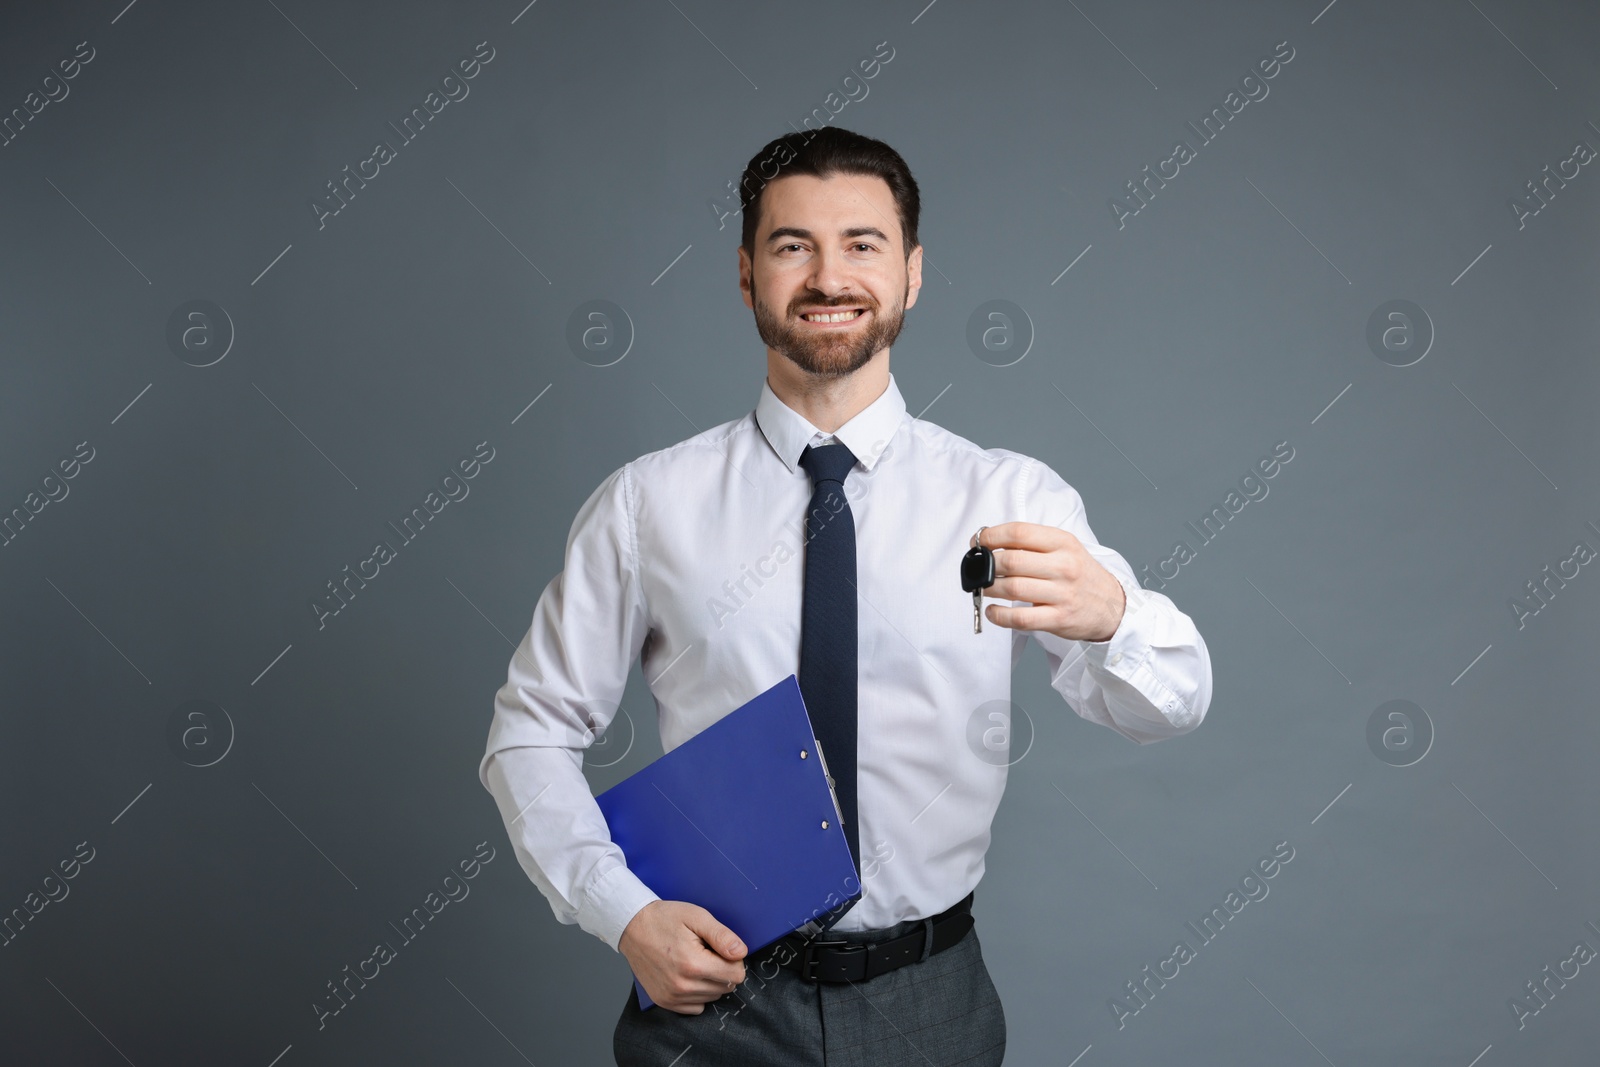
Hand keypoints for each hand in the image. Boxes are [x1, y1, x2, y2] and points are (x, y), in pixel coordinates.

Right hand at [617, 900, 747, 1013]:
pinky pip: (696, 1007)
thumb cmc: (664, 919)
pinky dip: (697, 993)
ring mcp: (672, 997)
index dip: (734, 959)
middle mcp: (683, 986)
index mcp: (694, 964)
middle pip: (726, 987)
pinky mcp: (665, 1001)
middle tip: (704, 951)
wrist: (632, 926)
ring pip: (712, 997)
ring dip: (710, 981)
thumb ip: (722, 936)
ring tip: (693, 960)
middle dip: (722, 969)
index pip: (736, 975)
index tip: (720, 948)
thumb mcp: (697, 917)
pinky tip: (687, 975)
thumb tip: (741, 952)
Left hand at [970, 521, 1126, 641]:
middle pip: (1011, 561)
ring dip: (989, 588)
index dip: (991, 536)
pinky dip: (999, 616)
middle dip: (987, 565)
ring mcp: (1062, 594)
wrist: (1112, 606)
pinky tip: (993, 611)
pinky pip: (1020, 618)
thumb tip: (991, 543)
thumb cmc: (1080, 575)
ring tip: (984, 588)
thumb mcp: (1065, 549)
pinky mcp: (1058, 619)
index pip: (1019, 532)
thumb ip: (1034, 543)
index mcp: (1063, 543)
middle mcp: (1064, 566)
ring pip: (1012, 588)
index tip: (978, 542)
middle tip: (980, 569)